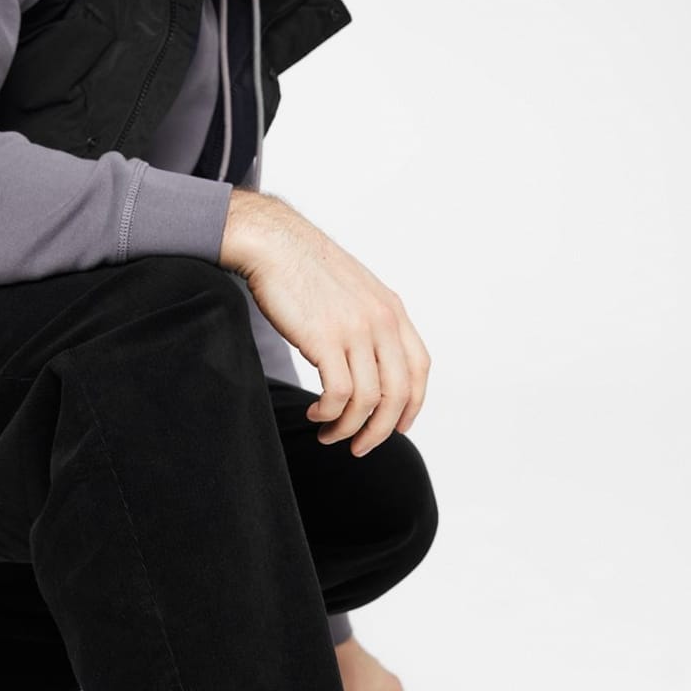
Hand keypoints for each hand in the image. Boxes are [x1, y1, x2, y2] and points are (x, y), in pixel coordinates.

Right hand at [220, 189, 430, 456]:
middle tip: (359, 447)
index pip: (419, 368)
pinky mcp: (325, 339)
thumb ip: (369, 324)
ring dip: (349, 428)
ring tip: (328, 433)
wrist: (272, 243)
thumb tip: (370, 366)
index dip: (412, 404)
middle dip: (380, 430)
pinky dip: (329, 414)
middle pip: (398, 393)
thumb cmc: (304, 269)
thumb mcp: (353, 293)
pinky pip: (338, 395)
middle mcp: (382, 321)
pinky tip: (315, 413)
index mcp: (392, 310)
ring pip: (368, 400)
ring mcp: (356, 330)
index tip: (397, 427)